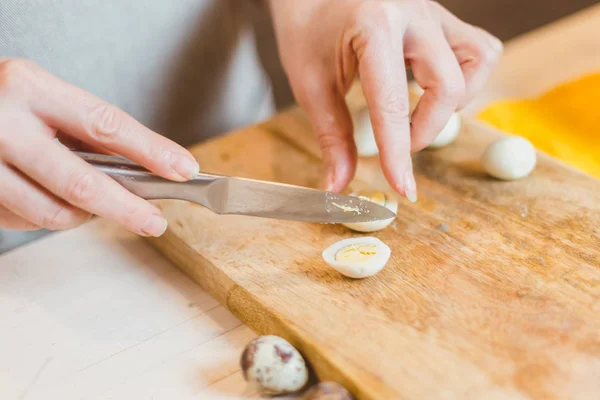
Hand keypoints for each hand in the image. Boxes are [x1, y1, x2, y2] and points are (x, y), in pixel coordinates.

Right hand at [0, 59, 199, 235]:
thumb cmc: (6, 100)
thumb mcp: (45, 96)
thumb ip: (88, 129)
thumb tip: (147, 166)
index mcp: (30, 88)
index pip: (106, 125)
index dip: (150, 151)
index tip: (182, 169)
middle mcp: (4, 124)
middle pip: (81, 183)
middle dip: (127, 209)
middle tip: (155, 221)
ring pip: (53, 212)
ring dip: (87, 216)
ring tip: (98, 204)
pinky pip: (26, 221)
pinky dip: (52, 217)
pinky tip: (56, 200)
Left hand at [267, 0, 501, 199]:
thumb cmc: (306, 30)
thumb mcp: (311, 84)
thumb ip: (331, 136)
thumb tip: (339, 186)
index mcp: (374, 26)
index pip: (392, 103)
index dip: (398, 153)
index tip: (404, 188)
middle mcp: (413, 13)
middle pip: (448, 85)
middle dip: (426, 129)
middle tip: (398, 145)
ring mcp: (434, 11)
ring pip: (479, 61)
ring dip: (454, 101)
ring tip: (419, 112)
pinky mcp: (443, 17)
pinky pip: (479, 49)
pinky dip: (465, 78)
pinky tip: (433, 89)